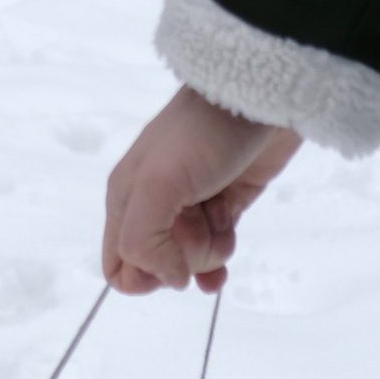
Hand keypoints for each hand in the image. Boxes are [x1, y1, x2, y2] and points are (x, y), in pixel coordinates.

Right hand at [102, 87, 300, 295]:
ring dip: (210, 250)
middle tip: (200, 218)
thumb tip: (168, 279)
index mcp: (124, 198)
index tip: (173, 261)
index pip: (118, 265)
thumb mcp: (156, 184)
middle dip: (184, 256)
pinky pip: (217, 248)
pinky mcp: (226, 202)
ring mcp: (192, 204)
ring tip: (222, 215)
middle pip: (159, 264)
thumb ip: (143, 239)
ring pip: (191, 259)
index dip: (145, 274)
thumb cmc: (202, 135)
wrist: (262, 99)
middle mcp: (153, 204)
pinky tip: (230, 242)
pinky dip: (223, 254)